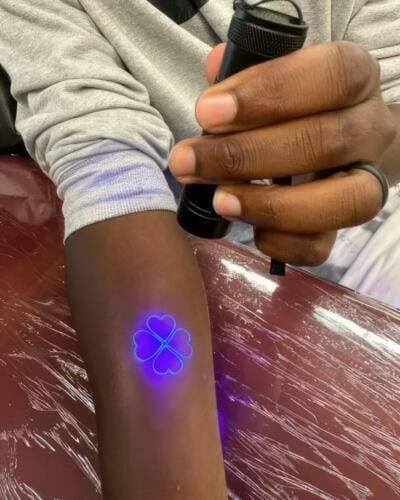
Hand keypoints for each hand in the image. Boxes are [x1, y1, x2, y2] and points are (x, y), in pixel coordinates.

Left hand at [169, 42, 395, 265]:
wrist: (340, 145)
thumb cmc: (296, 108)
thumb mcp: (273, 77)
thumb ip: (245, 70)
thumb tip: (217, 67)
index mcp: (356, 79)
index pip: (332, 75)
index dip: (269, 92)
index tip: (208, 111)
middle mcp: (371, 129)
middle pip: (325, 143)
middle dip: (245, 156)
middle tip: (188, 162)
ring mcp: (367, 182)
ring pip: (343, 202)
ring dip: (270, 205)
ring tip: (219, 200)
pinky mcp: (343, 225)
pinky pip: (323, 246)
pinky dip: (281, 242)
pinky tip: (249, 228)